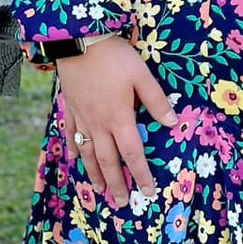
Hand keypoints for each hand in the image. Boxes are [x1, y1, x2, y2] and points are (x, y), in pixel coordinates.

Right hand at [55, 35, 180, 210]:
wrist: (78, 41)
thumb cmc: (114, 57)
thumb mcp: (141, 75)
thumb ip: (157, 100)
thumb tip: (172, 123)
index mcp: (119, 118)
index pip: (133, 154)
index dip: (141, 174)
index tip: (147, 192)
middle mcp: (99, 124)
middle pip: (108, 161)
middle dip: (116, 183)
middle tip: (122, 202)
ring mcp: (82, 117)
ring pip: (87, 153)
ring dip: (94, 173)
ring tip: (99, 189)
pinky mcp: (69, 108)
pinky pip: (71, 133)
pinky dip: (74, 148)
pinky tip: (75, 156)